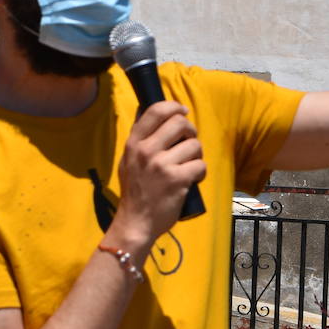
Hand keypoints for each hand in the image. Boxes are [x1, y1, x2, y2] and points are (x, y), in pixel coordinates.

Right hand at [109, 101, 205, 253]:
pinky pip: (200, 165)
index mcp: (134, 143)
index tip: (182, 111)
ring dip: (196, 155)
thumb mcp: (128, 161)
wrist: (135, 222)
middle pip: (180, 123)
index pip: (155, 110)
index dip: (174, 106)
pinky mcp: (177, 180)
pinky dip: (200, 173)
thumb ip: (139, 140)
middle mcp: (146, 151)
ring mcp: (162, 165)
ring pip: (194, 145)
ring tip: (188, 166)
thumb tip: (151, 113)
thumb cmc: (135, 191)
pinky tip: (192, 179)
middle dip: (190, 131)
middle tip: (188, 142)